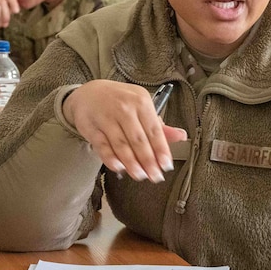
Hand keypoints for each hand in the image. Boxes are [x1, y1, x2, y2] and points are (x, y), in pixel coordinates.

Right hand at [62, 80, 187, 181]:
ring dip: (132, 163)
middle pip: (139, 140)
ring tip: (140, 176)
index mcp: (141, 102)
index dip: (161, 150)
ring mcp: (106, 117)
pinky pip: (102, 146)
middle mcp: (124, 108)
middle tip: (155, 177)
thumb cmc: (121, 101)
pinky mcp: (91, 127)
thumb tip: (181, 136)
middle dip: (148, 161)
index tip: (166, 166)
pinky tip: (119, 168)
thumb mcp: (142, 107)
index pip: (155, 131)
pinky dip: (111, 158)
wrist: (88, 93)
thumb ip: (160, 125)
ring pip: (121, 145)